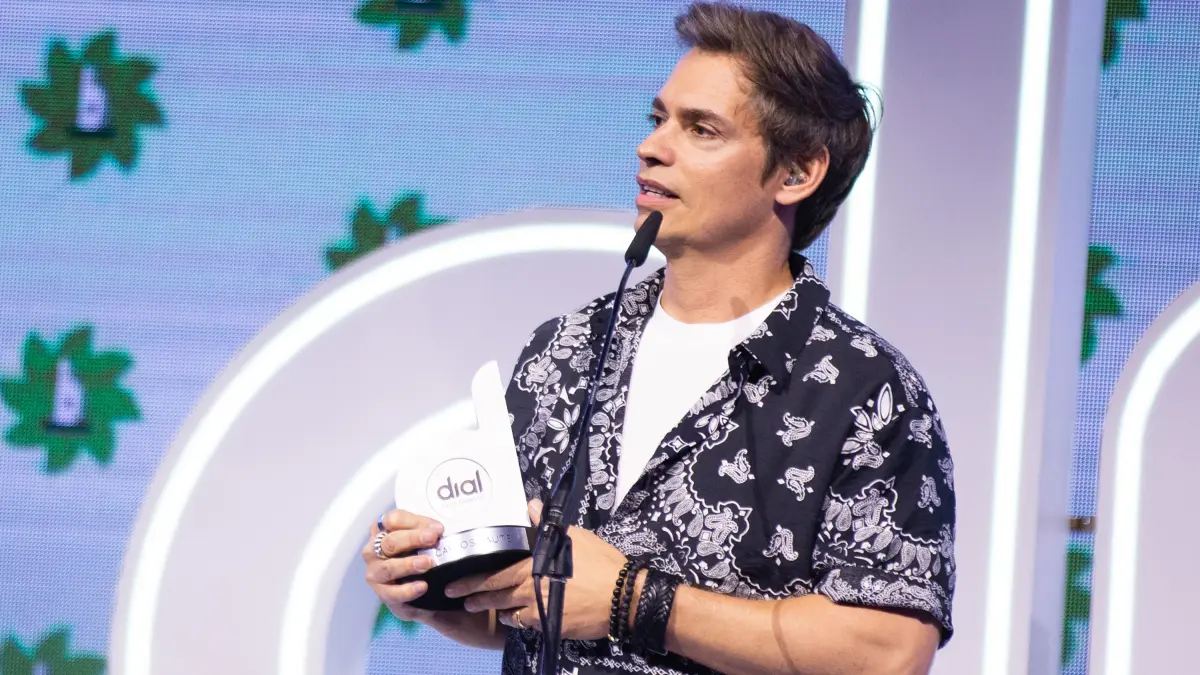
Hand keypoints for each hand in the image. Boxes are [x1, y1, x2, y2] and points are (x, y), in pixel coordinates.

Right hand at [363, 509, 500, 647]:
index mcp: (383, 531)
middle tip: (433, 539)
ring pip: (388, 567)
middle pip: (390, 541)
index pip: (392, 519)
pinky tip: (423, 586)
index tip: (437, 528)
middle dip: (413, 538)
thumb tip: (439, 529)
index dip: (414, 522)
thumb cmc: (420, 555)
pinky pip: (392, 593)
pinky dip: (407, 590)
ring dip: (408, 564)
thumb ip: (428, 532)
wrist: (422, 589)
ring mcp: (375, 573)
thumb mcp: (424, 541)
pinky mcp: (383, 594)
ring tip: (428, 563)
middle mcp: (374, 550)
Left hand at [443, 499, 628, 640]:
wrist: (622, 596)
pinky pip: (524, 623)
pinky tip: (510, 617)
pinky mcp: (549, 623)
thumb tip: (531, 506)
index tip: (455, 576)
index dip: (473, 574)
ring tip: (475, 606)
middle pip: (494, 591)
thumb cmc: (600, 562)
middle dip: (471, 593)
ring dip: (490, 607)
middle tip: (453, 594)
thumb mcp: (575, 536)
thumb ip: (546, 524)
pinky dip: (514, 619)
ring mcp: (538, 607)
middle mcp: (531, 586)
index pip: (496, 569)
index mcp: (534, 562)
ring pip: (506, 609)